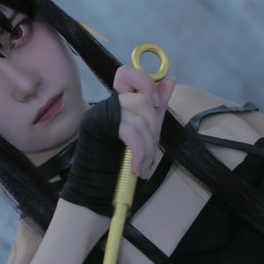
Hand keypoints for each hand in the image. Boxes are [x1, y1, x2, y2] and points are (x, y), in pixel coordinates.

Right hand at [59, 66, 174, 215]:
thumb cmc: (119, 164)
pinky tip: (138, 168)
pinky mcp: (98, 128)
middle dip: (153, 129)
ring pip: (139, 117)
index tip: (155, 103)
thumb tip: (170, 79)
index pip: (127, 72)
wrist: (94, 191)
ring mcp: (100, 115)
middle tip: (149, 152)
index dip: (145, 82)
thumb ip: (156, 106)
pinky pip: (130, 132)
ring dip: (148, 147)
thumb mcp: (145, 133)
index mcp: (117, 103)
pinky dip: (140, 153)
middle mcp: (106, 105)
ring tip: (143, 166)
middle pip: (142, 100)